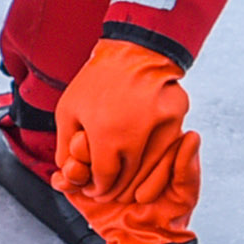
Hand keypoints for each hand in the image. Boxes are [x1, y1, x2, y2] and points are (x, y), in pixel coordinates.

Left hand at [54, 38, 189, 200]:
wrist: (133, 52)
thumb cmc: (96, 80)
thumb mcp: (68, 111)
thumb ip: (65, 148)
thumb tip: (67, 176)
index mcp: (107, 133)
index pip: (106, 178)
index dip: (99, 188)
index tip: (94, 190)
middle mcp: (136, 134)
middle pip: (129, 178)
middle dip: (116, 189)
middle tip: (107, 191)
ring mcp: (160, 127)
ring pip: (151, 169)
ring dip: (137, 180)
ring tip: (124, 180)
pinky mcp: (177, 119)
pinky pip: (166, 151)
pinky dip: (154, 161)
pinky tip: (141, 161)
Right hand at [69, 127, 201, 243]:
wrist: (145, 242)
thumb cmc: (169, 214)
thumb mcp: (184, 192)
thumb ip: (187, 167)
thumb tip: (192, 136)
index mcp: (140, 146)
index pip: (124, 129)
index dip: (122, 141)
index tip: (130, 160)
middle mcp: (116, 153)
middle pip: (93, 135)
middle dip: (89, 148)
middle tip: (98, 167)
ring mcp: (96, 168)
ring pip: (74, 152)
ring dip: (75, 164)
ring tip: (81, 175)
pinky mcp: (80, 187)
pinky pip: (62, 176)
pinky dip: (62, 179)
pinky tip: (70, 183)